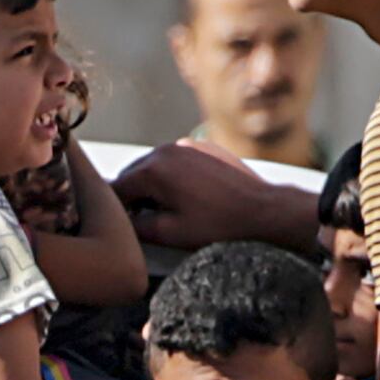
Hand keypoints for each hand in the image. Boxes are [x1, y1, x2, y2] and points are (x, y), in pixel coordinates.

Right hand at [114, 140, 303, 251]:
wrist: (264, 212)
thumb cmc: (220, 225)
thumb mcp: (170, 233)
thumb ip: (136, 226)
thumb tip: (123, 222)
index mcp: (154, 170)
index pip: (116, 187)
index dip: (115, 209)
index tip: (120, 224)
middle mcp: (167, 150)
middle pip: (134, 174)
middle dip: (133, 195)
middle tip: (142, 220)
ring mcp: (187, 146)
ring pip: (155, 166)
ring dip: (153, 185)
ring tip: (168, 209)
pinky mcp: (204, 148)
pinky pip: (177, 161)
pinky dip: (173, 176)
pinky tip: (188, 196)